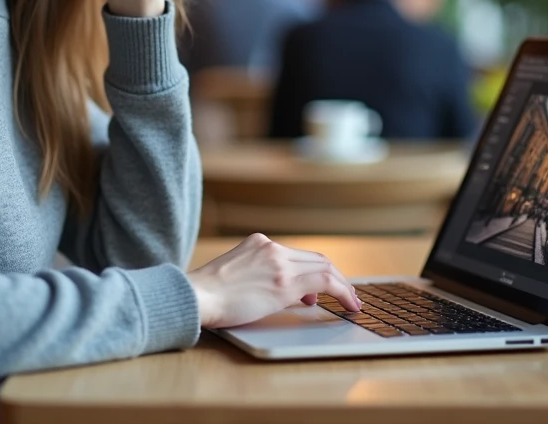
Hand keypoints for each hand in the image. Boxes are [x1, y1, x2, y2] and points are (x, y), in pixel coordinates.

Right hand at [187, 233, 361, 328]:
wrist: (195, 297)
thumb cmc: (209, 295)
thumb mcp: (237, 274)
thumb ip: (263, 277)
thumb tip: (292, 294)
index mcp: (258, 243)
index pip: (297, 255)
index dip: (316, 270)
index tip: (323, 288)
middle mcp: (271, 247)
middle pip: (316, 259)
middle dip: (336, 277)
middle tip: (347, 294)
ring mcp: (279, 262)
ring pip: (325, 267)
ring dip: (343, 285)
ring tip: (352, 301)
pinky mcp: (284, 281)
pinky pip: (325, 281)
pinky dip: (343, 292)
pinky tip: (349, 304)